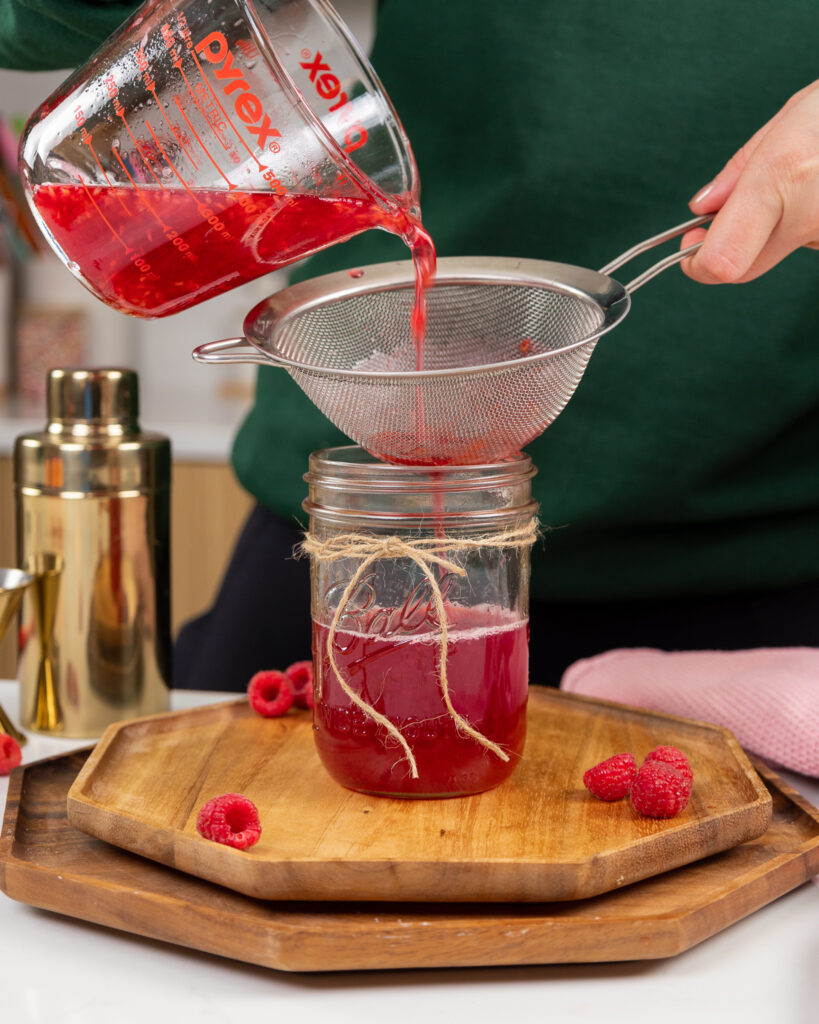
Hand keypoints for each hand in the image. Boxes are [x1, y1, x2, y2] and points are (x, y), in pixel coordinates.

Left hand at [681, 80, 818, 283]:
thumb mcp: (792, 117)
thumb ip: (740, 171)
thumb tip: (702, 209)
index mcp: (784, 176)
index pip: (721, 261)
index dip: (698, 263)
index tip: (691, 248)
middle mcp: (811, 212)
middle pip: (745, 268)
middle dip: (729, 248)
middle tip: (727, 219)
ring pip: (784, 250)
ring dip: (780, 226)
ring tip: (808, 177)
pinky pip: (814, 241)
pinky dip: (810, 220)